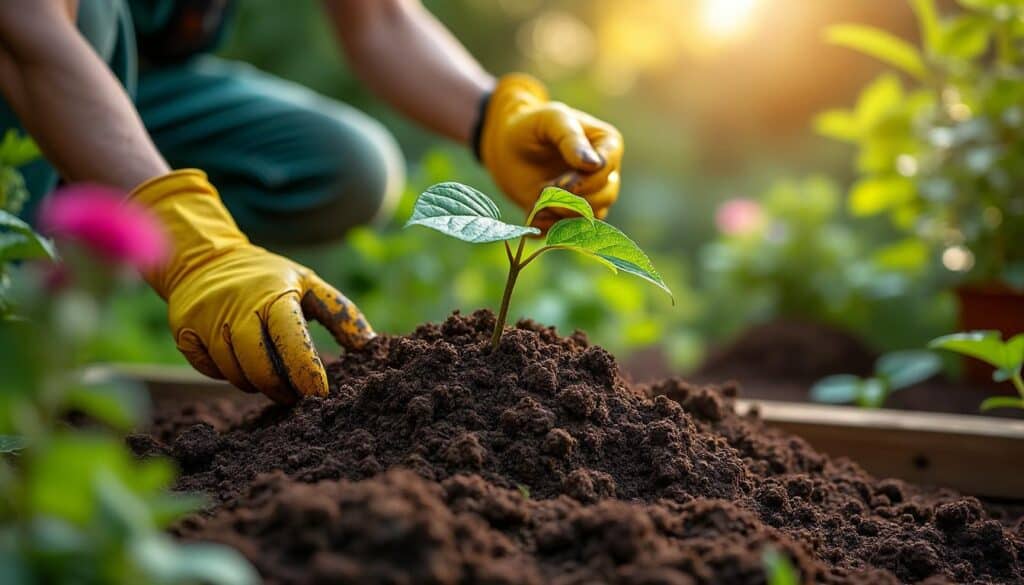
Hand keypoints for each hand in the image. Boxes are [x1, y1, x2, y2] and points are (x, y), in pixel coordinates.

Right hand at [132, 170, 373, 403]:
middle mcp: (236, 306)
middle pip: (260, 366)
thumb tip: (371, 345)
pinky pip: (209, 369)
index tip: (320, 394)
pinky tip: (239, 361)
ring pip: (234, 373)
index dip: (306, 370)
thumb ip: (339, 313)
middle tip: (295, 395)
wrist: (204, 259)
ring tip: (270, 376)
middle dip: (281, 388)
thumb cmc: (268, 278)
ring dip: (256, 383)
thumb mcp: (307, 283)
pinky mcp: (183, 332)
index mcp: (272, 294)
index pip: (290, 338)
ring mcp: (205, 320)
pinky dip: (227, 373)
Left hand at [479, 74, 622, 229]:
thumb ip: (570, 138)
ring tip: (536, 201)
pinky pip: (572, 232)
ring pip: (591, 217)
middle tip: (542, 190)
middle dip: (571, 199)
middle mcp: (606, 173)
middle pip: (604, 196)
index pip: (607, 168)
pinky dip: (551, 228)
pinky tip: (534, 216)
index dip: (585, 181)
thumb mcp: (549, 120)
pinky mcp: (573, 214)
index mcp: (608, 144)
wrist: (509, 148)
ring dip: (560, 214)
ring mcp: (592, 196)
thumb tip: (595, 164)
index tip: (559, 184)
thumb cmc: (532, 126)